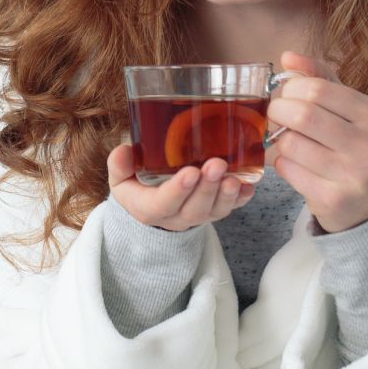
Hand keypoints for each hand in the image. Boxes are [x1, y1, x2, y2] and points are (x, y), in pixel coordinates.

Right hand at [107, 144, 254, 232]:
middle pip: (194, 210)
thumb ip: (120, 165)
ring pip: (214, 212)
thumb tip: (124, 151)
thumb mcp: (120, 177)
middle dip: (207, 188)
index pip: (163, 204)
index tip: (190, 173)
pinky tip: (248, 186)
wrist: (151, 204)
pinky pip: (230, 209)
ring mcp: (197, 216)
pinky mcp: (214, 211)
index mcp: (149, 208)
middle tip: (216, 165)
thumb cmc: (136, 185)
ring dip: (226, 195)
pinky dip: (241, 198)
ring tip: (234, 178)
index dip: (177, 191)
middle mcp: (175, 217)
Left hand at [267, 51, 367, 232]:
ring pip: (290, 144)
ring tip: (289, 141)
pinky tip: (296, 165)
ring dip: (280, 140)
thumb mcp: (352, 111)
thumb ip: (321, 79)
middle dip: (278, 111)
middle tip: (277, 115)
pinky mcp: (333, 198)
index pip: (317, 89)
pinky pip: (288, 171)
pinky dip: (283, 164)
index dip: (291, 89)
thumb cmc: (360, 149)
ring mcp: (352, 174)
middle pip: (302, 114)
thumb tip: (287, 57)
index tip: (287, 95)